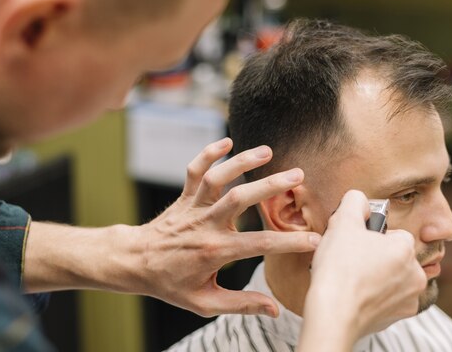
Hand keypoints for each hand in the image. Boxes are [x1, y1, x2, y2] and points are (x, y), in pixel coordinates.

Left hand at [130, 138, 320, 316]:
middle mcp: (205, 224)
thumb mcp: (205, 302)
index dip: (290, 242)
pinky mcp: (184, 196)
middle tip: (298, 176)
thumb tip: (275, 310)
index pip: (260, 244)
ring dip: (242, 162)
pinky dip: (208, 154)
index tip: (316, 240)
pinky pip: (194, 170)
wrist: (135, 262)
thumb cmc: (171, 284)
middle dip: (270, 185)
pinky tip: (227, 141)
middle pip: (240, 199)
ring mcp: (193, 207)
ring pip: (217, 179)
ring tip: (268, 151)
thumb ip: (241, 304)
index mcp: (215, 251)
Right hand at [298, 190, 425, 351]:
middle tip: (351, 261)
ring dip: (377, 277)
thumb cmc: (338, 268)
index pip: (393, 234)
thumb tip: (359, 199)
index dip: (372, 236)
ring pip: (393, 278)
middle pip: (394, 256)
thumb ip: (354, 201)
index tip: (355, 243)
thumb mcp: (342, 222)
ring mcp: (409, 298)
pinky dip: (376, 297)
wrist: (333, 314)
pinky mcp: (398, 317)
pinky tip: (357, 296)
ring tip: (352, 279)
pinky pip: (389, 299)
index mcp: (405, 248)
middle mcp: (415, 273)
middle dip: (376, 257)